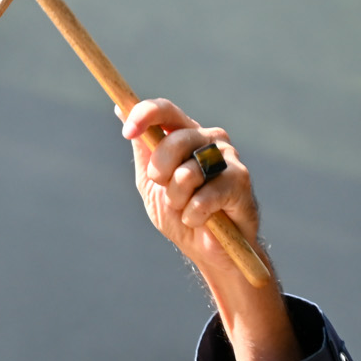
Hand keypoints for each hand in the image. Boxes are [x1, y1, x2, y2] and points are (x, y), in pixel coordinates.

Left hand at [122, 99, 263, 286]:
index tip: (128, 133)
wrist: (209, 251)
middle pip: (175, 140)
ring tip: (186, 209)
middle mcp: (209, 139)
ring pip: (188, 172)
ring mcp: (228, 157)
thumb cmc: (180, 215)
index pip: (165, 111)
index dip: (144, 115)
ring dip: (178, 200)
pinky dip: (194, 215)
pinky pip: (204, 197)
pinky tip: (200, 220)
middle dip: (160, 172)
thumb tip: (119, 108)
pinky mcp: (240, 180)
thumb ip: (142, 150)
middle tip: (165, 190)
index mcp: (185, 135)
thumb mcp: (151, 184)